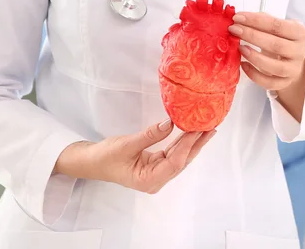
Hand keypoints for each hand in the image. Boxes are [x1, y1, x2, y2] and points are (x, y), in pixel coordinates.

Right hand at [54, 121, 215, 193]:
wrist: (92, 162)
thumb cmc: (105, 157)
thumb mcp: (126, 144)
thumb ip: (150, 135)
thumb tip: (171, 123)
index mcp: (148, 180)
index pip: (175, 163)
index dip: (187, 145)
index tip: (197, 129)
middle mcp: (156, 180)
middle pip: (182, 161)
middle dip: (197, 144)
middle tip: (211, 127)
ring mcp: (157, 174)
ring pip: (180, 158)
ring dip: (193, 144)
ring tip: (207, 129)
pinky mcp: (156, 166)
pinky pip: (173, 155)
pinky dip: (182, 144)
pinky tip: (192, 134)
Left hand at [229, 12, 304, 91]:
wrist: (293, 60)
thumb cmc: (283, 39)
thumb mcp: (278, 26)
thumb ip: (263, 20)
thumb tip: (242, 18)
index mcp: (299, 32)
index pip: (277, 25)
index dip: (256, 21)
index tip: (238, 17)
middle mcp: (299, 51)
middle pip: (276, 45)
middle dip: (252, 36)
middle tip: (234, 30)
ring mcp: (293, 69)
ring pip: (275, 67)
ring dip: (254, 57)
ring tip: (240, 48)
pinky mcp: (285, 83)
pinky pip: (269, 83)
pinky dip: (254, 74)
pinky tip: (243, 65)